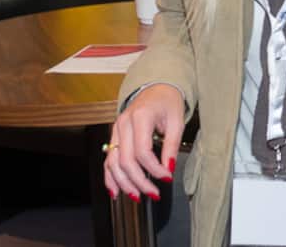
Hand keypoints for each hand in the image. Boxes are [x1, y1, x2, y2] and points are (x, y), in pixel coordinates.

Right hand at [103, 84, 184, 201]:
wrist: (156, 88)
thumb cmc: (167, 102)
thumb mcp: (177, 121)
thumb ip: (171, 146)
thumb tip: (168, 168)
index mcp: (140, 116)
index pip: (143, 151)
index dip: (154, 169)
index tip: (167, 177)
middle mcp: (124, 123)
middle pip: (126, 160)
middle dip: (139, 181)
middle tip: (153, 193)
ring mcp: (116, 130)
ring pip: (113, 163)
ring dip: (124, 183)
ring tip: (137, 196)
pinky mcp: (114, 136)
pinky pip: (108, 160)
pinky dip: (110, 177)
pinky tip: (115, 191)